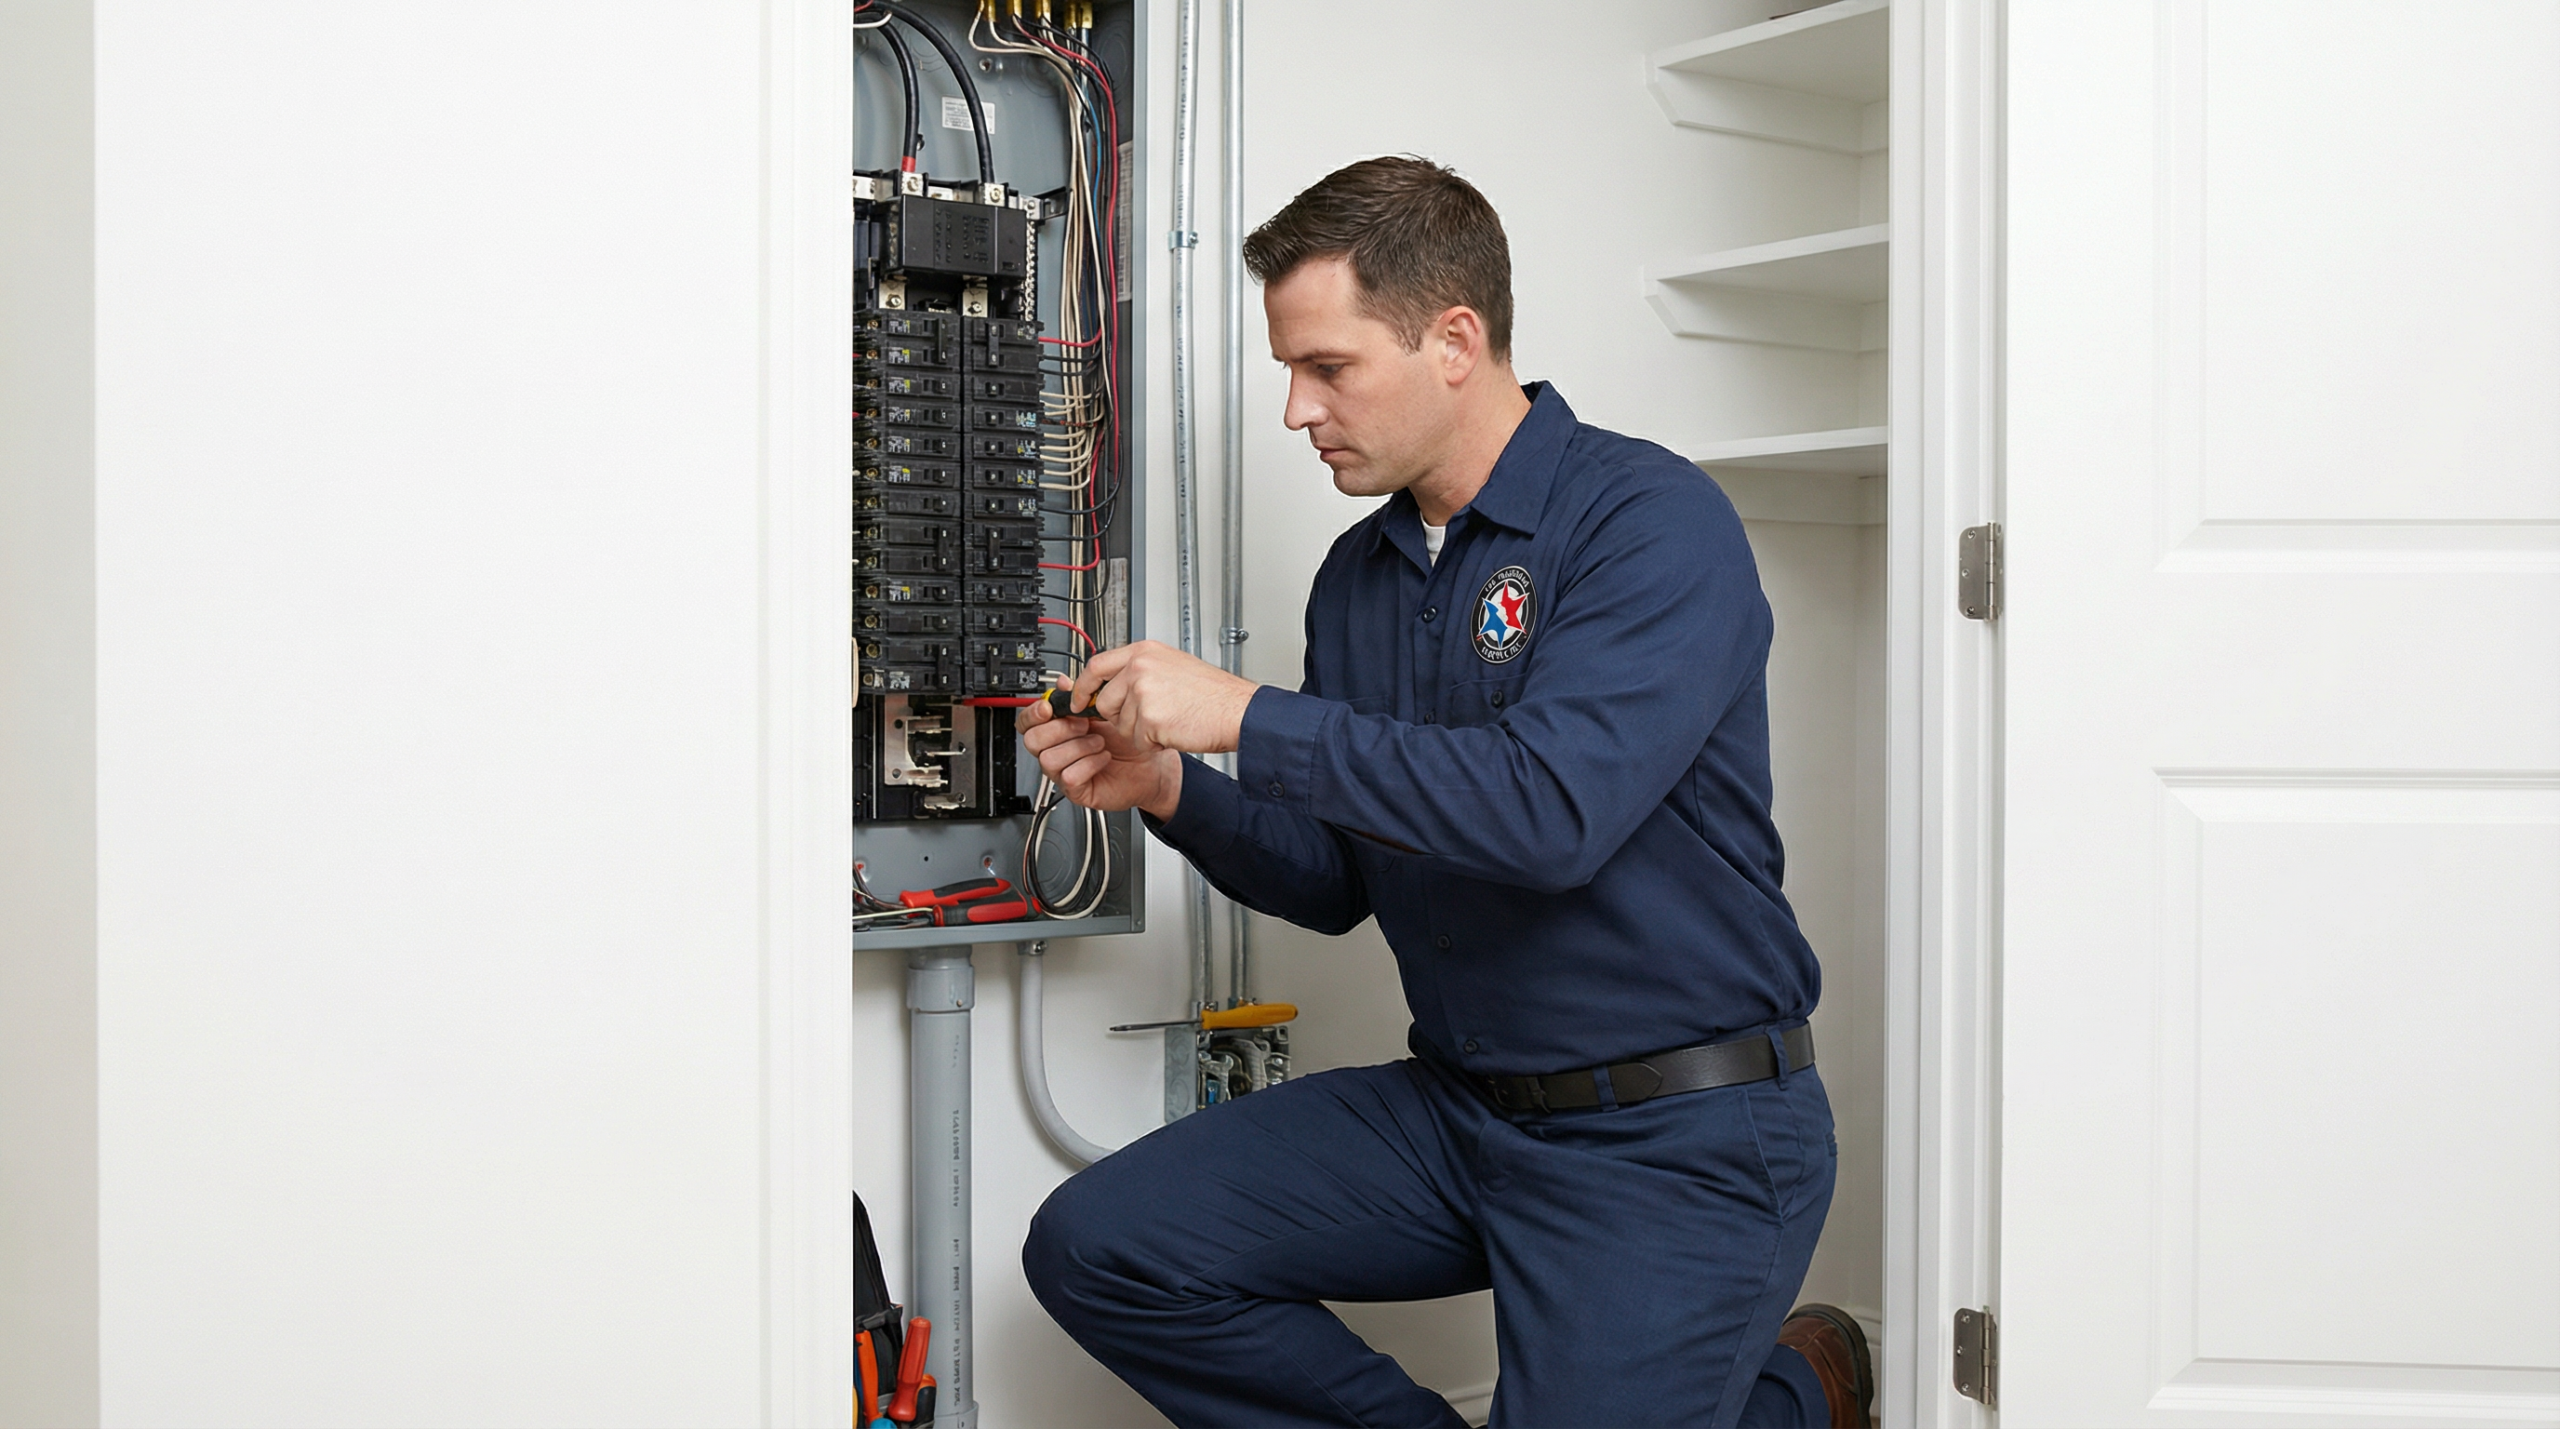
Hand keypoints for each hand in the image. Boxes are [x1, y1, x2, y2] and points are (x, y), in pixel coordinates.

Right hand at [1020, 691, 1184, 818]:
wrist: (1151, 765)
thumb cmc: (1127, 742)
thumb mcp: (1104, 712)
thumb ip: (1081, 697)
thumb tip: (1063, 682)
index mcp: (1057, 730)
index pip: (1027, 722)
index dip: (1033, 714)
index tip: (1049, 708)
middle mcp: (1057, 751)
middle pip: (1032, 741)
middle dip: (1059, 729)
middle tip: (1084, 725)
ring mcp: (1063, 772)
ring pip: (1049, 759)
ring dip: (1078, 746)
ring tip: (1100, 742)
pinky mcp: (1077, 790)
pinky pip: (1069, 776)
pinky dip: (1089, 764)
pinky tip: (1104, 757)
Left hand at [1068, 640, 1261, 754]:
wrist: (1237, 712)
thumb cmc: (1213, 694)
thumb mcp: (1172, 666)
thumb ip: (1138, 670)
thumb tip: (1110, 684)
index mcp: (1145, 652)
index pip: (1096, 666)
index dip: (1083, 687)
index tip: (1078, 699)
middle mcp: (1141, 667)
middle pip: (1104, 701)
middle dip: (1119, 717)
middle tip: (1145, 718)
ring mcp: (1144, 692)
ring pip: (1120, 724)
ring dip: (1140, 731)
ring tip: (1168, 720)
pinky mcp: (1150, 718)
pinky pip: (1137, 740)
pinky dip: (1153, 743)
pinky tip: (1173, 730)